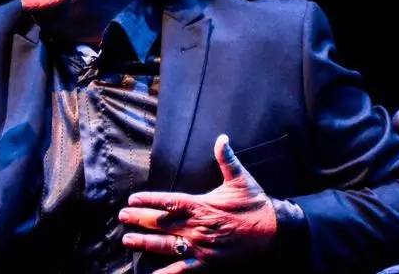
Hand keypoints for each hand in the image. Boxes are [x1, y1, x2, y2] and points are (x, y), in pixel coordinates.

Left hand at [119, 134, 277, 273]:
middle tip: (122, 216)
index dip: (148, 200)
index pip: (168, 201)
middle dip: (139, 219)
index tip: (132, 198)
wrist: (277, 234)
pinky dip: (165, 273)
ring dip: (144, 243)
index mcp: (201, 206)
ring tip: (126, 240)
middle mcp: (197, 227)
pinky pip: (182, 270)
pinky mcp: (207, 265)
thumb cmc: (256, 206)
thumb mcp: (242, 180)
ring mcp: (200, 248)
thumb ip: (227, 159)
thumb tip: (221, 138)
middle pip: (161, 223)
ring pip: (166, 245)